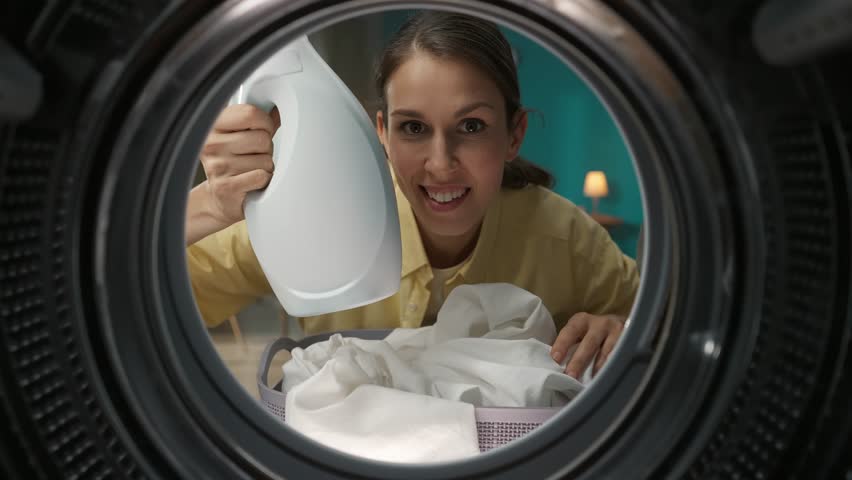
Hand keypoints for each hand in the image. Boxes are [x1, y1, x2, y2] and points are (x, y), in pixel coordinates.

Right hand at [185, 104, 279, 244]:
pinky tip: (253, 183)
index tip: (262, 131)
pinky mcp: (226, 187)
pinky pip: (262, 177)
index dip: (265, 123)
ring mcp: (218, 166)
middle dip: (267, 149)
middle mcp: (212, 144)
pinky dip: (264, 181)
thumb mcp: (241, 136)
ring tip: (252, 170)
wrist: (220, 198)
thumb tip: (282, 106)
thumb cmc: (235, 163)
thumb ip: (260, 120)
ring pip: (265, 160)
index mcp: (214, 125)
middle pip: (262, 138)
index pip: (251, 113)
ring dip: (266, 167)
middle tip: (255, 156)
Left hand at [550, 313, 624, 379]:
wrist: (622, 325)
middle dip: (579, 360)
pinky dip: (615, 367)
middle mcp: (600, 323)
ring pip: (608, 351)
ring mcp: (617, 331)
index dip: (562, 344)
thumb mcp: (580, 333)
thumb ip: (570, 345)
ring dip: (599, 367)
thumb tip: (555, 366)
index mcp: (582, 320)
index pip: (570, 331)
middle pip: (589, 343)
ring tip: (592, 382)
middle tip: (571, 376)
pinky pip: (622, 355)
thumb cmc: (593, 334)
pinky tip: (610, 377)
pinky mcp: (631, 340)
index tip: (556, 358)